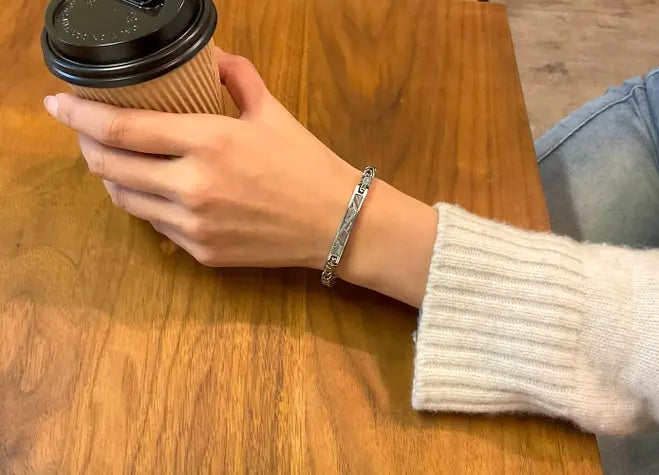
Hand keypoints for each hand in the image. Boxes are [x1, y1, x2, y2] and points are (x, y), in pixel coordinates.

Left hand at [44, 50, 437, 306]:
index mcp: (208, 141)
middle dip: (87, 147)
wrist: (337, 223)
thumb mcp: (273, 113)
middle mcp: (192, 186)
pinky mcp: (201, 252)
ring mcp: (193, 225)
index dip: (79, 115)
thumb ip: (238, 78)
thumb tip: (214, 58)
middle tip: (88, 133)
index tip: (57, 104)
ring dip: (113, 178)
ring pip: (125, 200)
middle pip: (109, 167)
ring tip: (119, 162)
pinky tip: (159, 192)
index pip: (122, 128)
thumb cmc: (306, 164)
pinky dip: (148, 205)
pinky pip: (156, 227)